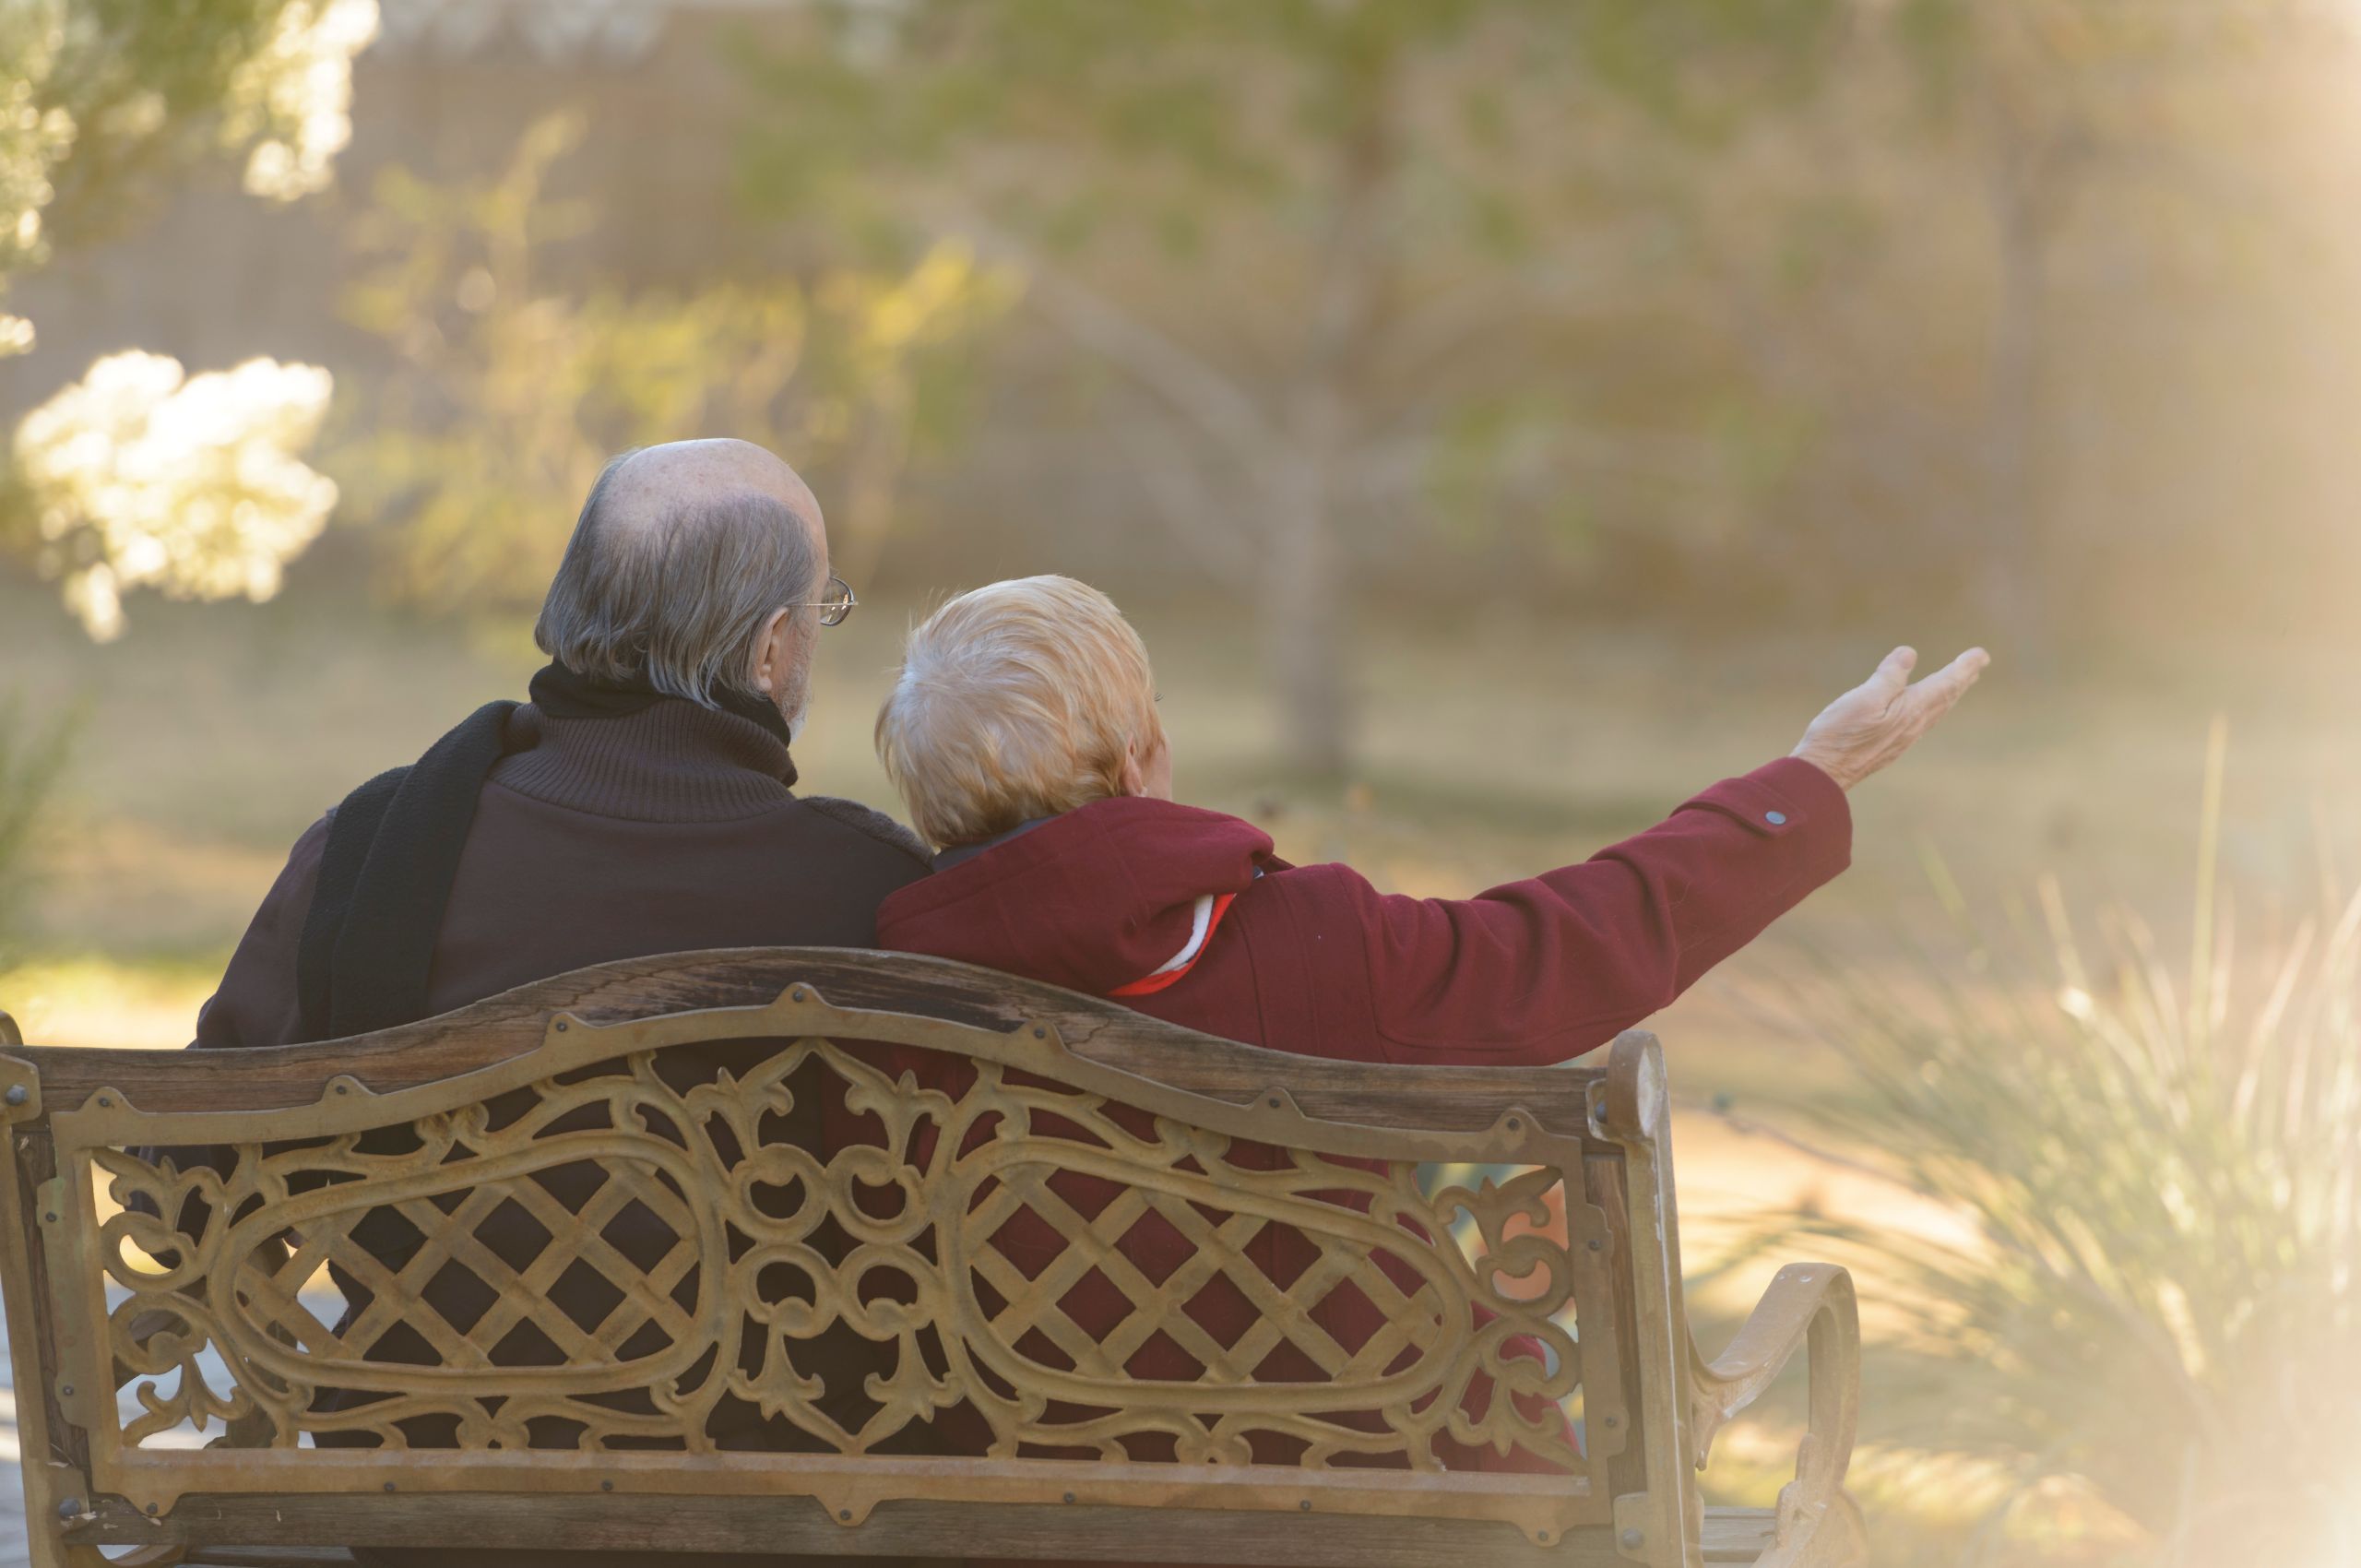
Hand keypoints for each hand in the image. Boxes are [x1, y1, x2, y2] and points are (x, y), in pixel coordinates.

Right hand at [1791, 645, 1989, 790]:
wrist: (1824, 774)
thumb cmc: (1840, 734)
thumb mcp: (1864, 698)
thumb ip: (1889, 676)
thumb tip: (1909, 654)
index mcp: (1911, 710)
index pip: (1946, 684)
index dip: (1964, 667)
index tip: (1981, 654)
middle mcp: (1914, 725)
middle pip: (1946, 698)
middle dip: (1963, 678)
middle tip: (1978, 663)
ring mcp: (1903, 738)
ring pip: (1936, 711)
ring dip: (1950, 694)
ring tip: (1959, 683)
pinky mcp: (1890, 746)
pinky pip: (1923, 721)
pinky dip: (1933, 707)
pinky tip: (1925, 710)